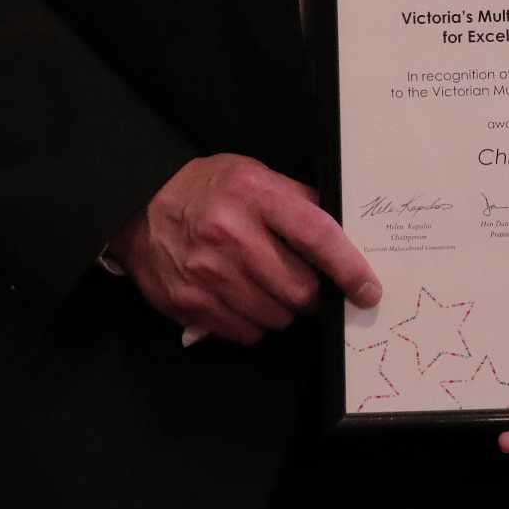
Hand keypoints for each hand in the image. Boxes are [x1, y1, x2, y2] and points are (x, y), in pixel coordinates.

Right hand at [112, 154, 381, 345]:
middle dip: (309, 293)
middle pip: (299, 290)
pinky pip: (245, 333)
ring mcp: (208, 273)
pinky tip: (240, 298)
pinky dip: (252, 322)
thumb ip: (297, 200)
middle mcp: (230, 234)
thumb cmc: (207, 189)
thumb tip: (343, 232)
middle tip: (299, 281)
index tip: (368, 290)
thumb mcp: (254, 175)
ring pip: (276, 318)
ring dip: (281, 309)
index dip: (348, 268)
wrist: (140, 207)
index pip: (316, 236)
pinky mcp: (190, 303)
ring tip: (263, 285)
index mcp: (254, 195)